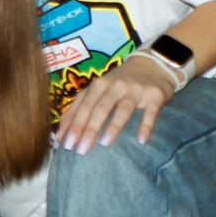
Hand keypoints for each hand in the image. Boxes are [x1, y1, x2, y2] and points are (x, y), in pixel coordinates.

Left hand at [54, 55, 179, 154]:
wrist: (152, 66)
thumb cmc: (118, 84)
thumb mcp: (98, 90)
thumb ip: (80, 108)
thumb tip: (61, 134)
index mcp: (98, 85)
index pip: (82, 107)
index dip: (73, 125)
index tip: (65, 145)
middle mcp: (115, 86)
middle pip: (99, 109)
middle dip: (88, 129)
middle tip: (80, 150)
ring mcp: (135, 90)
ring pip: (122, 110)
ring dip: (113, 127)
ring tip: (105, 144)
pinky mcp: (154, 95)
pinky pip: (150, 112)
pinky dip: (146, 126)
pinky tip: (141, 141)